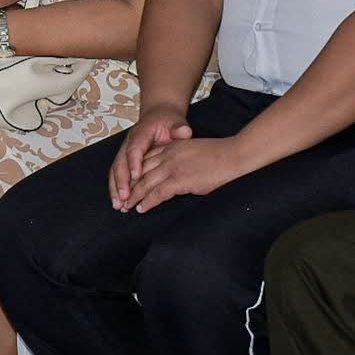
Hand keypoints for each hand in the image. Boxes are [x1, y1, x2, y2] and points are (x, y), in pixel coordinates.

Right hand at [109, 107, 190, 206]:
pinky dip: (116, 187)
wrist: (160, 116)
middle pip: (121, 162)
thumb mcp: (177, 123)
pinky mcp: (125, 158)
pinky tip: (118, 200)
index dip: (134, 163)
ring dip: (116, 188)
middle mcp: (130, 142)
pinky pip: (117, 173)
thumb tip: (184, 132)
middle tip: (124, 198)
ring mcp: (125, 150)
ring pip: (116, 169)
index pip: (135, 148)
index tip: (136, 176)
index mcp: (142, 133)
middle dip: (121, 181)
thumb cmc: (168, 122)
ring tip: (119, 204)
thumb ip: (180, 128)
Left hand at [125, 134, 248, 213]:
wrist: (232, 155)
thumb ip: (181, 159)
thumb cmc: (219, 155)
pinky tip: (141, 208)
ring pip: (145, 183)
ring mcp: (172, 167)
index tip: (128, 182)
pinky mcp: (179, 179)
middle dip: (129, 185)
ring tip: (126, 206)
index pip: (147, 159)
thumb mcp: (194, 151)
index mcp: (173, 146)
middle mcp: (168, 155)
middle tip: (121, 197)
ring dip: (134, 196)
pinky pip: (157, 193)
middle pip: (141, 171)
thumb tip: (176, 173)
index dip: (135, 172)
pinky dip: (147, 201)